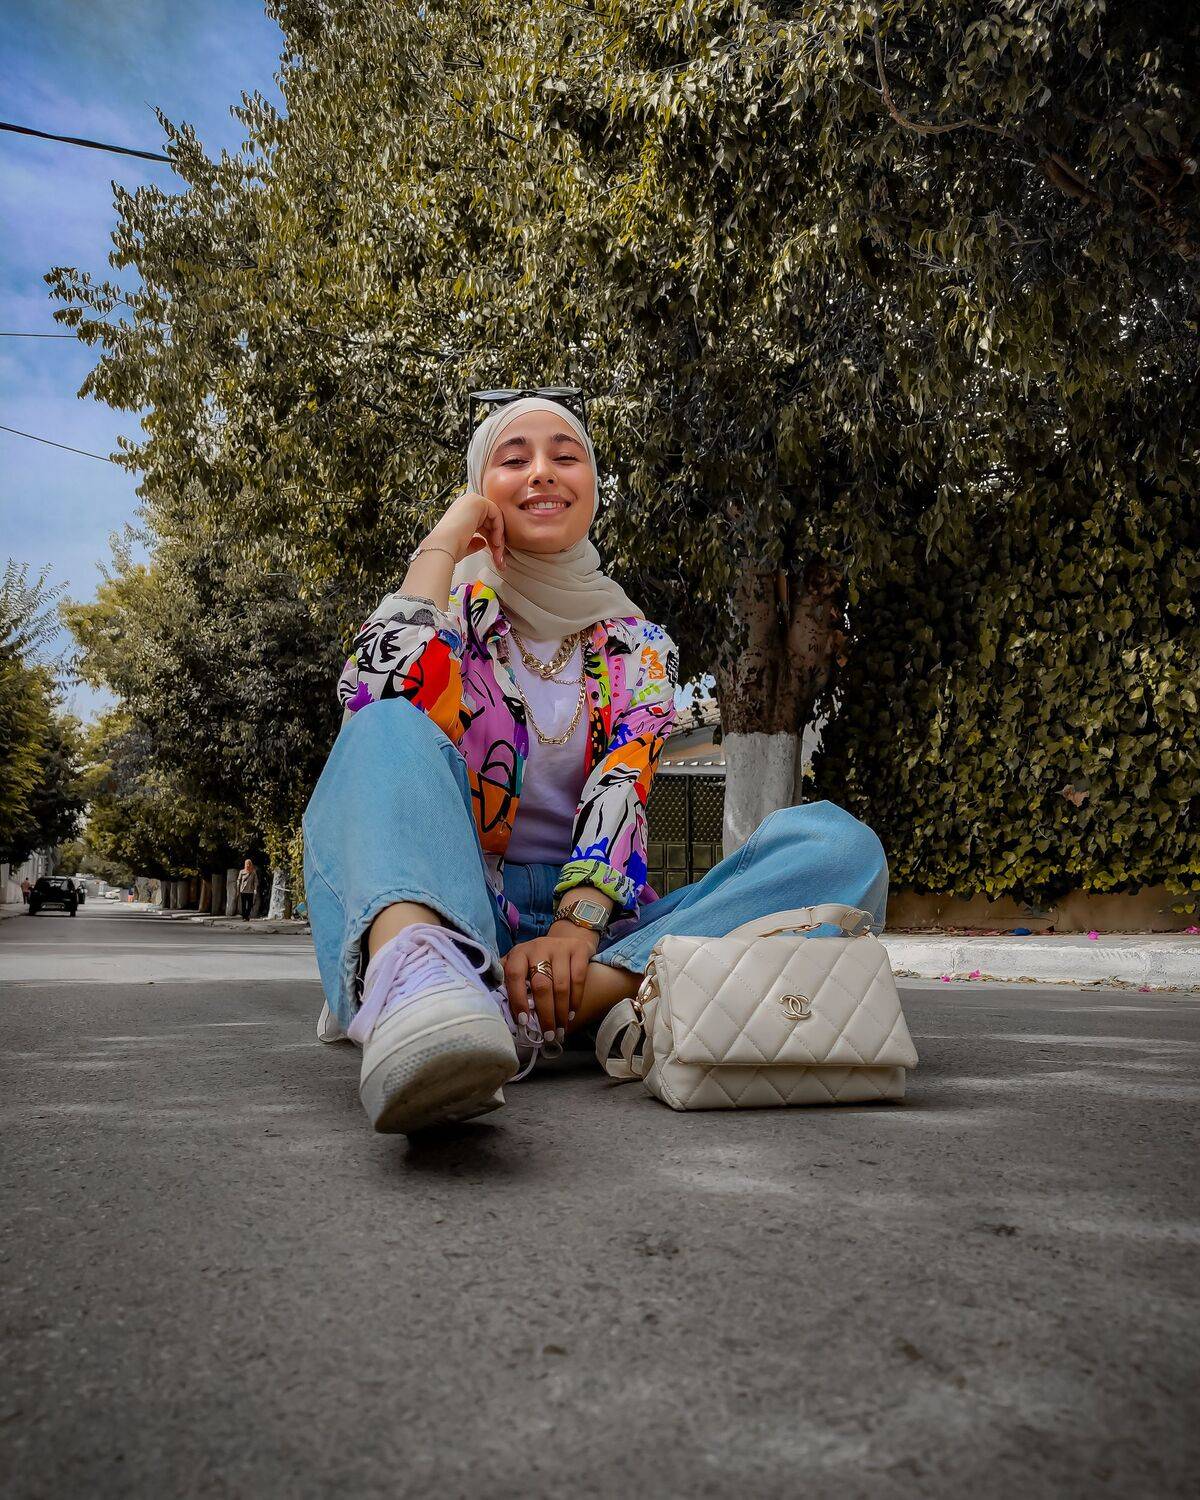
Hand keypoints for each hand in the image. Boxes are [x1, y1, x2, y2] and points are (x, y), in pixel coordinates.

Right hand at [427, 490, 506, 571]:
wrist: (444, 546)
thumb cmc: (450, 547)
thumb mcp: (465, 544)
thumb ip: (475, 542)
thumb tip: (483, 542)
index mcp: (461, 513)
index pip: (482, 524)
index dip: (490, 538)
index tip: (494, 553)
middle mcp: (465, 504)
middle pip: (490, 521)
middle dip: (496, 540)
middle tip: (498, 556)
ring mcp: (471, 501)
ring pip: (495, 518)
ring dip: (499, 537)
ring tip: (497, 552)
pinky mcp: (478, 501)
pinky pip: (497, 514)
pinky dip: (499, 529)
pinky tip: (495, 542)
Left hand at [503, 922, 599, 1041]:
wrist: (565, 939)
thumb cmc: (537, 960)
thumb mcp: (519, 965)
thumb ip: (507, 981)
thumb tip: (499, 1010)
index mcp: (519, 953)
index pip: (515, 975)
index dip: (518, 999)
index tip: (523, 1021)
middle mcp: (539, 947)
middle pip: (542, 985)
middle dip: (545, 1014)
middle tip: (548, 1034)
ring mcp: (560, 947)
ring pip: (561, 985)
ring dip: (561, 1012)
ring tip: (560, 1030)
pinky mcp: (579, 950)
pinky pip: (578, 979)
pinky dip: (575, 1000)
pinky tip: (572, 1014)